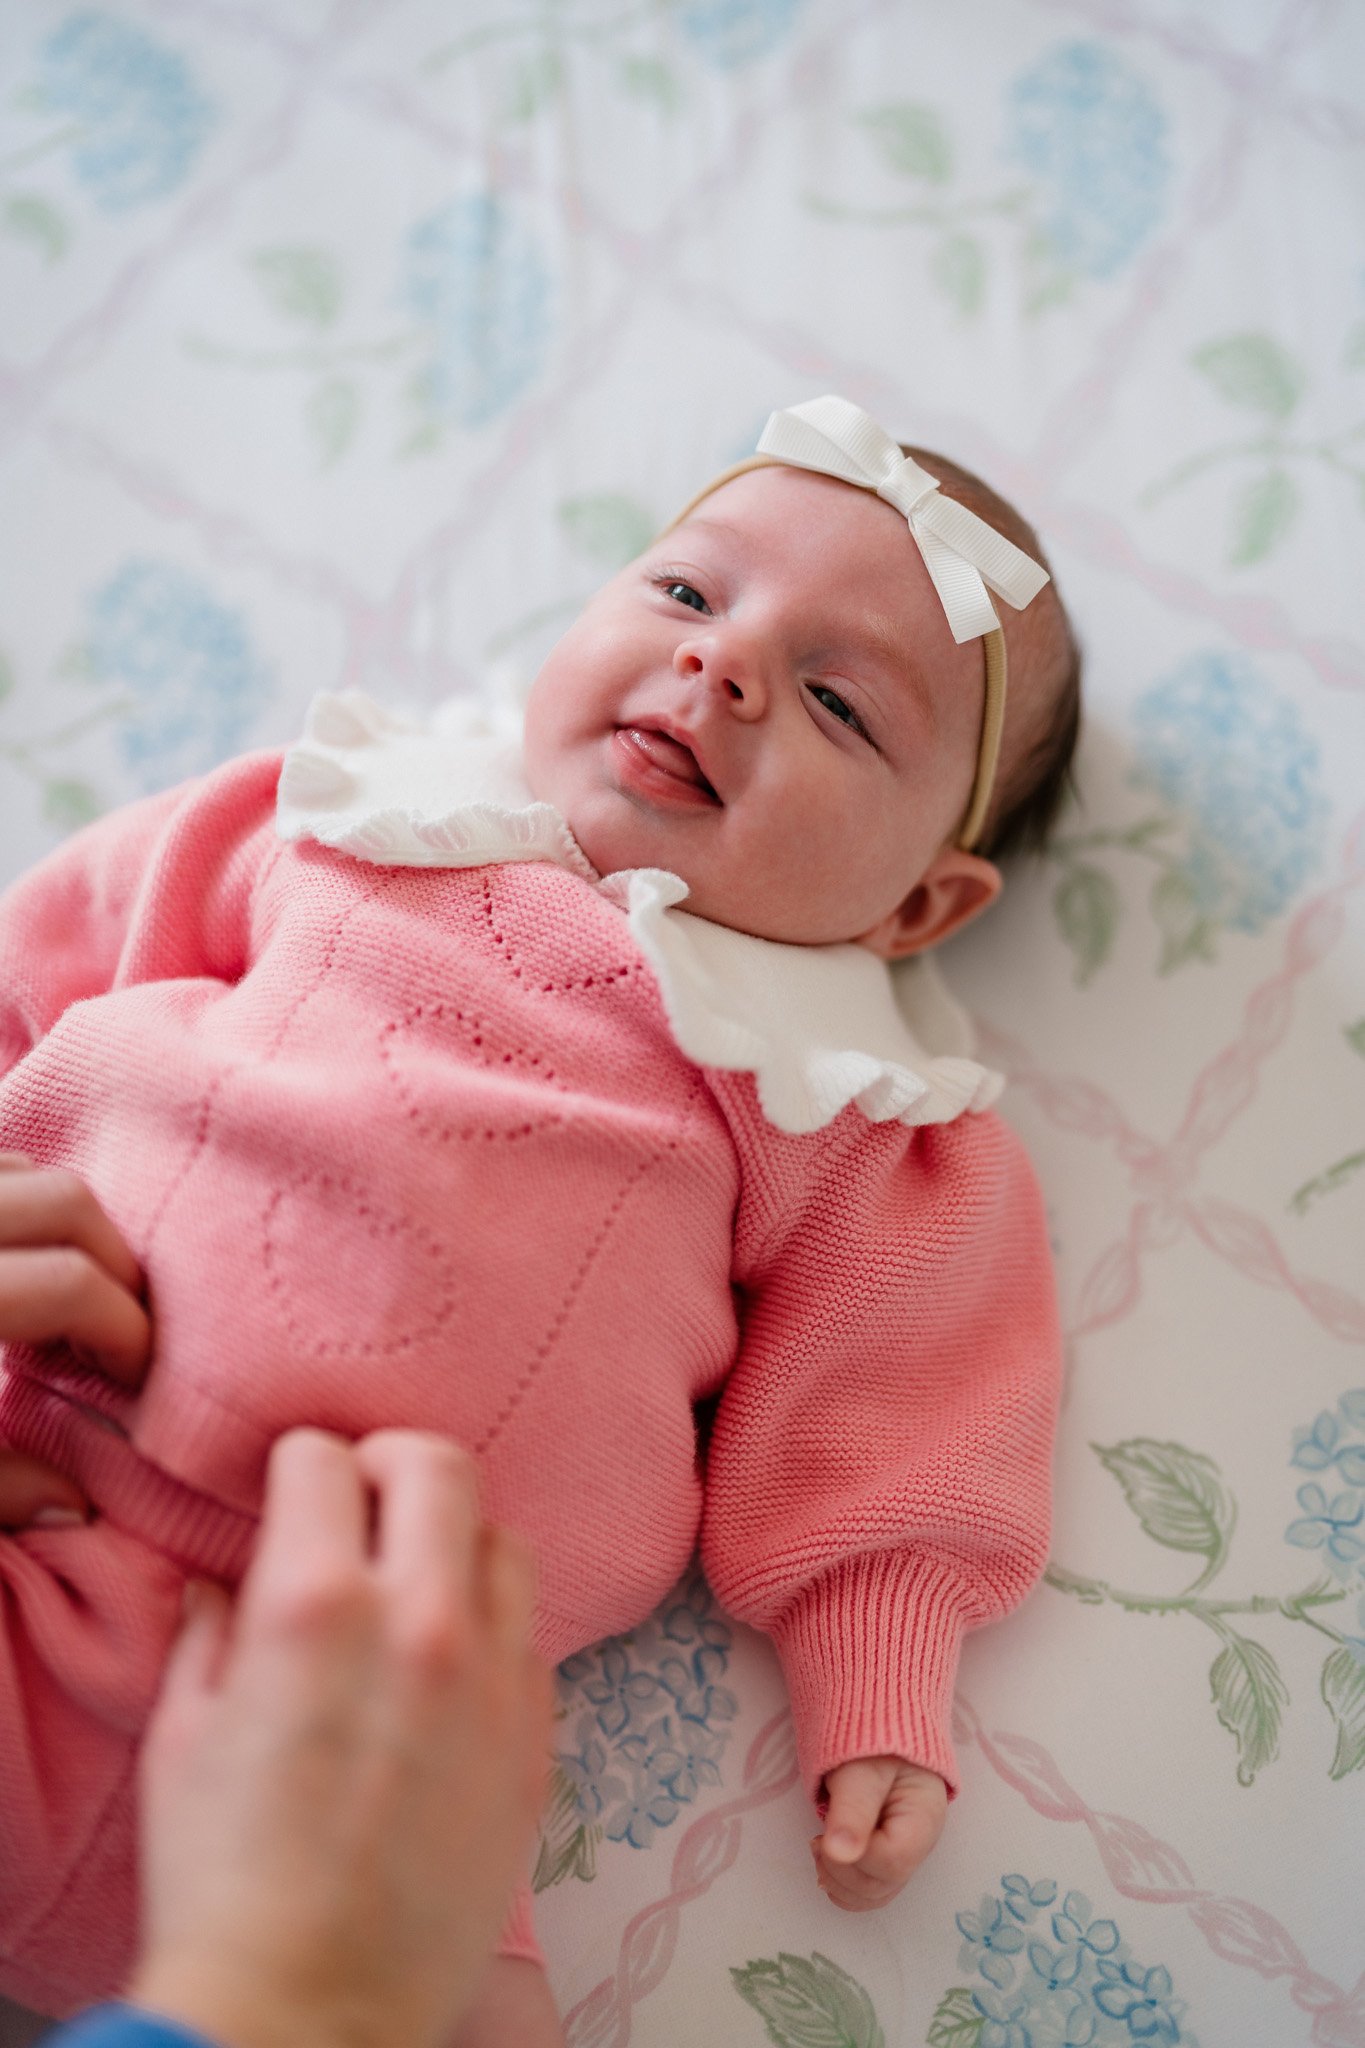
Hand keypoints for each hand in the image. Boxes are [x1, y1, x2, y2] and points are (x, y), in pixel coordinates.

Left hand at [0, 1151, 151, 1527]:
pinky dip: (17, 1195)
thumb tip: (72, 1500)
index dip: (121, 1332)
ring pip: (30, 1168)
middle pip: (68, 1203)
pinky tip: (11, 1255)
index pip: (71, 1285)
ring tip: (61, 1292)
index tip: (134, 1380)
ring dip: (65, 1225)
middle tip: (112, 1333)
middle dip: (113, 1266)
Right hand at [129, 1427, 553, 2047]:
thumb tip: (228, 1584)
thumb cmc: (225, 1884)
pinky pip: (533, 1637)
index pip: (324, 1459)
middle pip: (439, 1464)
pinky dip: (493, 1628)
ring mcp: (496, 1678)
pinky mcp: (539, 1737)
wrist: (307, 2012)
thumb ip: (213, 1634)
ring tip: (421, 1576)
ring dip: (457, 1539)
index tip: (293, 1485)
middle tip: (367, 1489)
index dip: (298, 1464)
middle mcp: (422, 1620)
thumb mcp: (183, 1739)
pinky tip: (454, 1665)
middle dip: (393, 1460)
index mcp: (316, 1605)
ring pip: (506, 1540)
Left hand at [810, 1755, 947, 1910]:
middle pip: (881, 1885)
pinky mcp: (885, 1861)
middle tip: (817, 1838)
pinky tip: (826, 1862)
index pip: (893, 1860)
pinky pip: (867, 1894)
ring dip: (837, 1882)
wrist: (877, 1729)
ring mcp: (904, 1856)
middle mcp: (919, 1846)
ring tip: (820, 1847)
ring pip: (873, 1896)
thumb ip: (852, 1808)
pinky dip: (841, 1887)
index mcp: (924, 1818)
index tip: (826, 1832)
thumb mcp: (861, 1769)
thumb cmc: (873, 1745)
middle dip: (841, 1870)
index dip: (856, 1856)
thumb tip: (840, 1853)